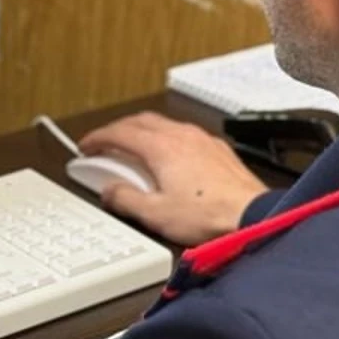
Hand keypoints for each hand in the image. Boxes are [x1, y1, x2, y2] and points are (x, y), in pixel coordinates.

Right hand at [78, 112, 268, 245]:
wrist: (252, 217)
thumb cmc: (209, 216)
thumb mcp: (154, 214)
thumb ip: (125, 199)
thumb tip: (109, 191)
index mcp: (161, 147)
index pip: (119, 132)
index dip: (97, 138)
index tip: (86, 146)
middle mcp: (182, 136)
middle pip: (141, 121)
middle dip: (118, 130)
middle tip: (105, 145)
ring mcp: (202, 140)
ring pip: (164, 124)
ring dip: (143, 133)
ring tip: (134, 151)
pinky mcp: (218, 150)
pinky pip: (184, 134)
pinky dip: (166, 139)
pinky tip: (169, 158)